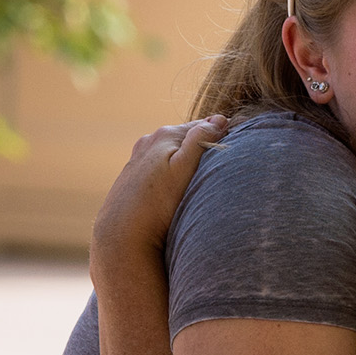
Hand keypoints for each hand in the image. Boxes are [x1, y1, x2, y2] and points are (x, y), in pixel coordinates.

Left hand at [91, 116, 227, 261]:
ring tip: (197, 184)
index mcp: (165, 135)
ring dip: (186, 164)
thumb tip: (219, 119)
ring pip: (172, 154)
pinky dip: (171, 175)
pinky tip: (174, 193)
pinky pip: (160, 168)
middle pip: (186, 139)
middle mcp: (149, 142)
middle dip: (202, 150)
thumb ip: (201, 140)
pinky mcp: (132, 177)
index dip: (221, 137)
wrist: (123, 235)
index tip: (232, 155)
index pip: (203, 126)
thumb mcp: (185, 169)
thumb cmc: (158, 205)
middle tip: (217, 172)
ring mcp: (138, 159)